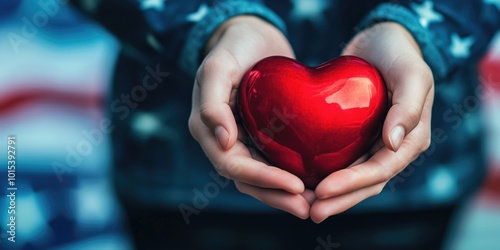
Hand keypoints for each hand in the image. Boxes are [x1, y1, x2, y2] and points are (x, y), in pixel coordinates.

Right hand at [189, 16, 314, 218]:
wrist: (252, 34)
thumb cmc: (234, 46)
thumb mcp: (218, 67)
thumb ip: (212, 104)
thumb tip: (224, 143)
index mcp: (207, 130)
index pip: (233, 166)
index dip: (262, 180)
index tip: (294, 186)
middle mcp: (222, 140)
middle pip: (247, 180)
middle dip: (277, 196)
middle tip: (308, 208)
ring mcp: (242, 139)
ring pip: (261, 177)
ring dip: (284, 193)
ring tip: (313, 203)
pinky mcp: (260, 135)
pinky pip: (273, 161)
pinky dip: (290, 174)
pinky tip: (313, 180)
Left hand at [310, 22, 433, 222]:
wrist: (382, 40)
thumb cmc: (399, 54)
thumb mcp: (411, 74)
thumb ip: (408, 108)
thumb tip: (394, 144)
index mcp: (411, 139)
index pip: (380, 170)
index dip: (352, 184)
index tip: (323, 190)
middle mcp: (393, 147)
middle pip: (366, 183)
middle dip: (340, 200)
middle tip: (311, 212)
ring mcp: (375, 144)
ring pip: (353, 177)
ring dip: (331, 194)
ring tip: (304, 204)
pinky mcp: (357, 137)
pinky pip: (342, 160)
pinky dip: (326, 173)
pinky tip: (303, 179)